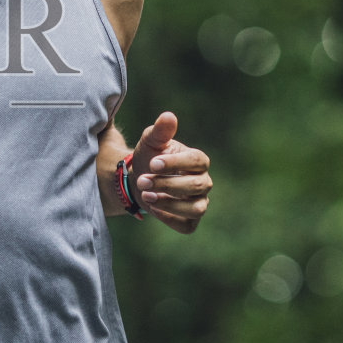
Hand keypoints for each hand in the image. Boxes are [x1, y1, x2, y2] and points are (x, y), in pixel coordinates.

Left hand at [131, 111, 210, 233]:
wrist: (139, 180)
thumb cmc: (150, 157)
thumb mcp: (151, 141)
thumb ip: (160, 130)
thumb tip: (168, 116)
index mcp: (197, 161)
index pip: (197, 161)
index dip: (177, 163)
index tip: (153, 163)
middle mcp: (203, 182)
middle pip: (197, 186)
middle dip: (168, 184)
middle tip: (143, 181)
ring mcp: (199, 202)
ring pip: (196, 209)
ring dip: (170, 204)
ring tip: (146, 196)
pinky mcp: (190, 220)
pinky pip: (187, 225)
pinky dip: (171, 219)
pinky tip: (153, 209)